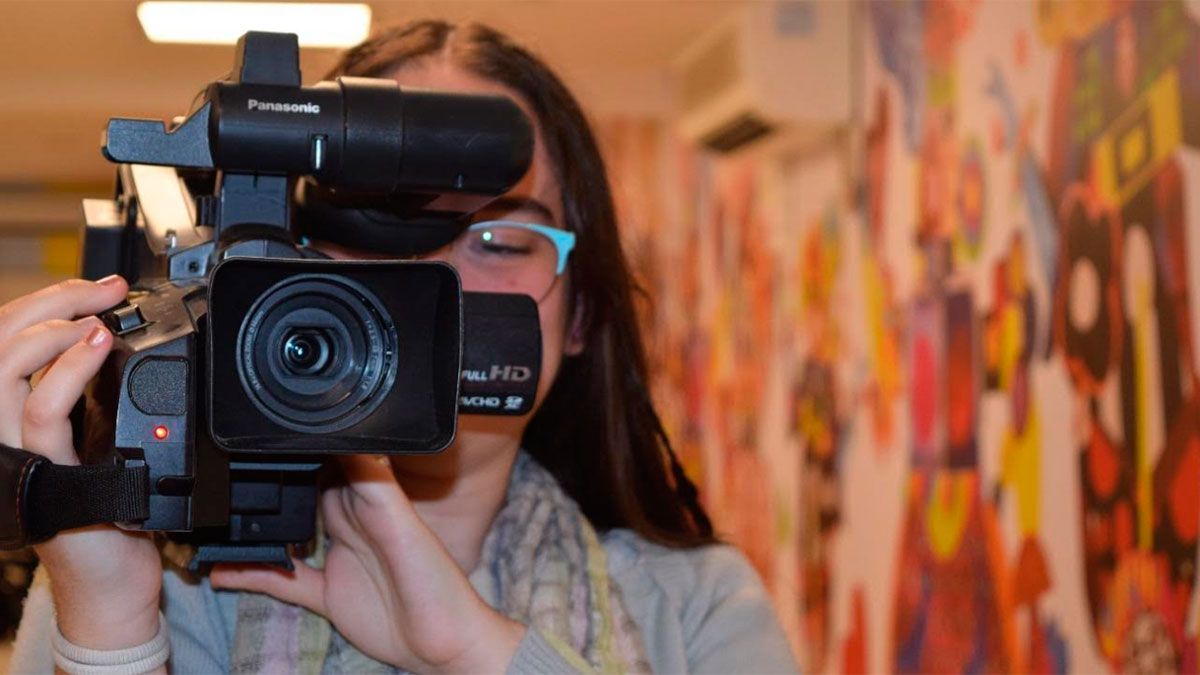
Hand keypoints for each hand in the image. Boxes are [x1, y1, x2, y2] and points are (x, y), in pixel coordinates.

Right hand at [0, 277, 162, 648]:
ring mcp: (14, 452)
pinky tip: (98, 345)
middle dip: (48, 300)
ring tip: (96, 312)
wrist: (114, 582)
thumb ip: (88, 394)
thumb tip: (108, 338)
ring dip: (51, 325)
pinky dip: (68, 368)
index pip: (2, 342)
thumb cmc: (108, 514)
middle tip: (103, 287)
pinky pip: (41, 411)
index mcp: (11, 417)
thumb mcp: (97, 437)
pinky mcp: (43, 475)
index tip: (96, 286)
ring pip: (1, 366)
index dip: (41, 303)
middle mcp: (0, 431)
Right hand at [210, 455, 526, 672]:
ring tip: (215, 520)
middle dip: (269, 480)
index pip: (333, 461)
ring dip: (255, 529)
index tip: (266, 433)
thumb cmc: (437, 583)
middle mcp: (352, 523)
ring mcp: (338, 558)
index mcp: (371, 498)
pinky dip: (252, 574)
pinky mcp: (328, 593)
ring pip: (286, 535)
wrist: (444, 644)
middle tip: (225, 469)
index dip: (304, 446)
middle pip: (304, 492)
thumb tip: (352, 441)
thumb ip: (375, 486)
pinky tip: (220, 568)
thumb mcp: (402, 526)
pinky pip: (281, 580)